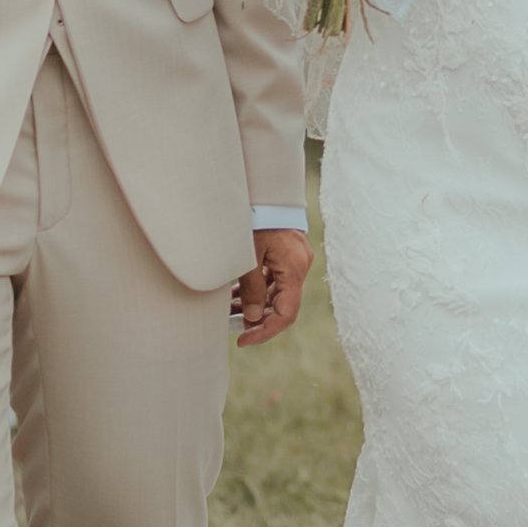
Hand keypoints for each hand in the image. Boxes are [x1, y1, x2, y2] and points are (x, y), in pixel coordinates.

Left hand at [235, 228, 313, 346]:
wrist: (266, 186)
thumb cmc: (255, 217)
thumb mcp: (247, 255)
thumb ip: (251, 289)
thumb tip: (253, 318)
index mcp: (294, 268)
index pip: (286, 314)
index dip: (265, 332)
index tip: (243, 340)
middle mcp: (300, 265)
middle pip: (283, 305)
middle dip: (258, 320)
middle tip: (232, 328)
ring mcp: (295, 259)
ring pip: (277, 292)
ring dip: (255, 305)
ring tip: (227, 313)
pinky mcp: (287, 252)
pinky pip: (274, 278)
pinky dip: (257, 289)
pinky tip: (234, 294)